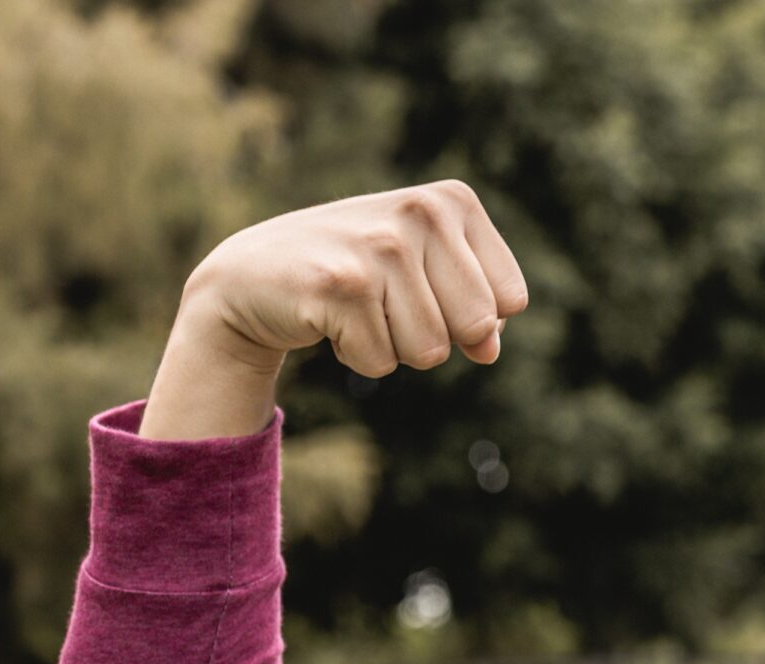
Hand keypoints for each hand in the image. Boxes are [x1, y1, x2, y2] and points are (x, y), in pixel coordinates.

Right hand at [180, 178, 528, 372]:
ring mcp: (380, 245)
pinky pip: (381, 361)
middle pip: (477, 327)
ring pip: (431, 351)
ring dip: (394, 345)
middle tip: (387, 301)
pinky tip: (329, 317)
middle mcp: (421, 211)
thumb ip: (477, 310)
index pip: (510, 300)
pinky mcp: (340, 284)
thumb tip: (490, 349)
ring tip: (357, 306)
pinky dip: (357, 354)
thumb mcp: (428, 277)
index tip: (425, 288)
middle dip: (437, 335)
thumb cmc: (356, 276)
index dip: (473, 316)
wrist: (253, 275)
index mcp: (452, 201)